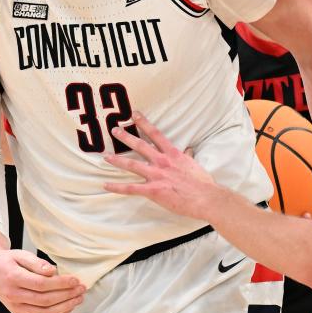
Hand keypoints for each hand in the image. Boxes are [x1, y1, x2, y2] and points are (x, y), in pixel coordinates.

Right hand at [0, 233, 84, 312]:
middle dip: (67, 295)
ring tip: (78, 299)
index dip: (61, 283)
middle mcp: (13, 296)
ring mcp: (16, 308)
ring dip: (65, 308)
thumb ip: (37, 262)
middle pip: (45, 300)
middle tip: (81, 288)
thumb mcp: (20, 254)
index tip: (75, 279)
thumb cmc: (8, 261)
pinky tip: (68, 309)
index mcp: (13, 279)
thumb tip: (53, 271)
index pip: (41, 284)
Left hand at [103, 112, 221, 219]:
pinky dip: (117, 187)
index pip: (155, 134)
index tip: (134, 114)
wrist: (206, 198)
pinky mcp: (153, 190)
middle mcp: (162, 161)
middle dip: (125, 137)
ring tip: (106, 156)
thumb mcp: (194, 165)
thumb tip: (188, 151)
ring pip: (132, 164)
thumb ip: (188, 157)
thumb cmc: (202, 183)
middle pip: (140, 145)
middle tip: (114, 130)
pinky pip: (131, 188)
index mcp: (173, 154)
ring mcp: (156, 175)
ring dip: (117, 160)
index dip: (143, 123)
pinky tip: (106, 185)